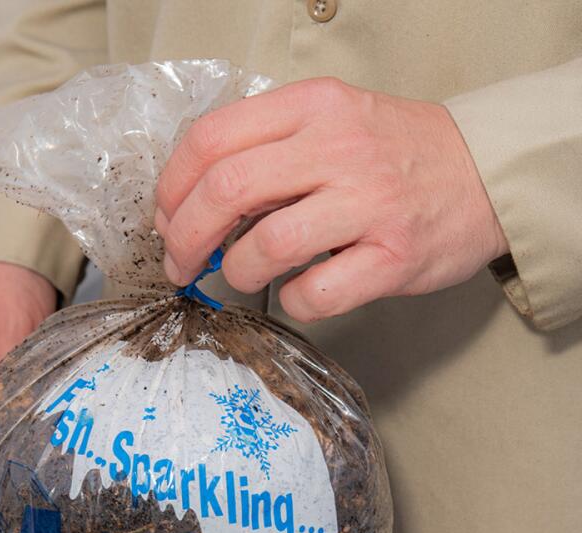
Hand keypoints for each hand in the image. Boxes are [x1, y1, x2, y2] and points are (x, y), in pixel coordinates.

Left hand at [155, 77, 507, 322]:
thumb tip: (184, 207)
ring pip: (264, 246)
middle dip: (184, 238)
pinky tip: (298, 290)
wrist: (489, 173)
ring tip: (241, 275)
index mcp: (314, 106)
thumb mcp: (329, 123)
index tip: (166, 217)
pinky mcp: (393, 256)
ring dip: (235, 273)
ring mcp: (369, 202)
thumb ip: (263, 151)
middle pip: (224, 191)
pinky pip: (313, 293)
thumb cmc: (394, 155)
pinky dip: (291, 302)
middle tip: (181, 263)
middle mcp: (340, 148)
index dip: (171, 188)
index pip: (210, 139)